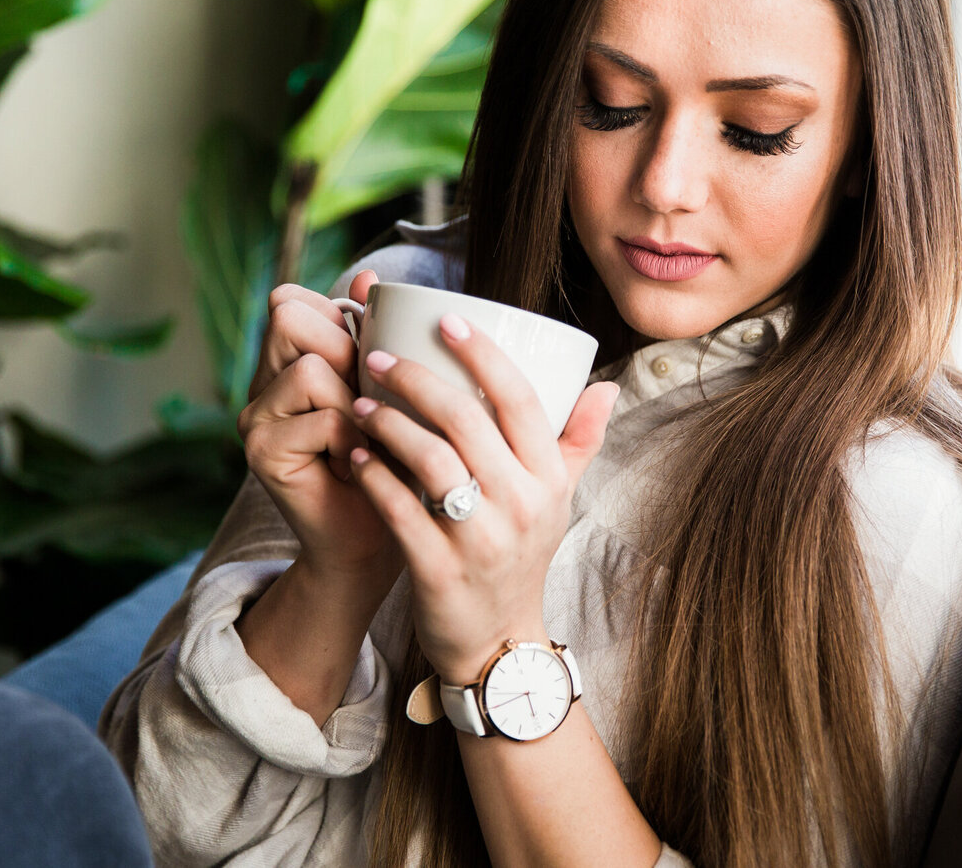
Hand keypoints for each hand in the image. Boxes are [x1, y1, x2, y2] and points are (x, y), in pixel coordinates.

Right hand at [237, 270, 401, 589]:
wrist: (372, 540)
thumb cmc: (389, 462)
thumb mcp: (388, 390)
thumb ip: (375, 335)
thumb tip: (369, 276)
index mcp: (285, 359)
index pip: (291, 300)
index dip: (336, 317)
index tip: (366, 360)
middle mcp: (259, 382)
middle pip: (289, 318)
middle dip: (344, 349)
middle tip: (367, 398)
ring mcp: (254, 416)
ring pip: (310, 367)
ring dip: (355, 401)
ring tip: (365, 437)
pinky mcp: (260, 451)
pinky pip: (321, 418)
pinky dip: (352, 441)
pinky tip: (358, 466)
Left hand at [346, 312, 619, 683]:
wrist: (496, 643)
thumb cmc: (520, 555)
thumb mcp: (557, 500)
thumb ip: (579, 440)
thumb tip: (607, 386)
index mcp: (549, 478)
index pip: (521, 400)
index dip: (484, 354)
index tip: (447, 319)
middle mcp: (522, 505)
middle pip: (467, 421)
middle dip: (416, 379)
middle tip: (376, 357)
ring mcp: (482, 540)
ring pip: (430, 461)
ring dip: (388, 424)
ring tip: (360, 403)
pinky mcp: (440, 570)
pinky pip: (400, 510)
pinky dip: (373, 476)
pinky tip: (355, 452)